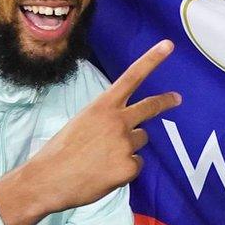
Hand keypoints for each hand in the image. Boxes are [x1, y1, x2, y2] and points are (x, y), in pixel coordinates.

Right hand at [0, 40, 180, 224]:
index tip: (168, 45)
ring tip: (102, 157)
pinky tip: (104, 173)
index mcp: (102, 106)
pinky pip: (136, 165)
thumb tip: (126, 127)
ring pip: (140, 141)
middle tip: (177, 98)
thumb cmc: (60, 152)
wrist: (47, 180)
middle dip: (165, 102)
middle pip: (150, 107)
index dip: (151, 60)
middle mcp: (118, 121)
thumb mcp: (81, 123)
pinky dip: (124, 170)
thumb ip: (106, 119)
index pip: (131, 77)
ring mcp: (125, 144)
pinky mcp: (129, 166)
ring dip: (128, 147)